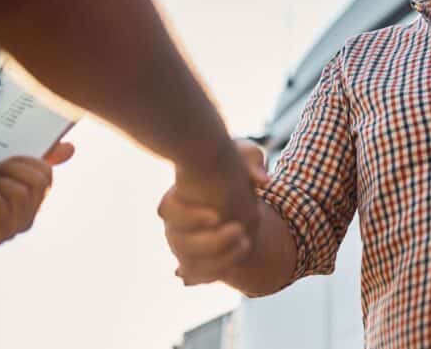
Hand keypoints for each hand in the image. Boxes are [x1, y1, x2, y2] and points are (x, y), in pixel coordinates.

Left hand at [0, 141, 74, 245]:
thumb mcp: (5, 165)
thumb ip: (39, 157)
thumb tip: (70, 148)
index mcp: (31, 200)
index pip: (45, 175)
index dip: (23, 162)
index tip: (2, 162)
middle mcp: (26, 219)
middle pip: (36, 183)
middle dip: (8, 170)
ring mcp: (12, 230)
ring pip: (20, 193)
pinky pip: (0, 204)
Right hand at [160, 138, 269, 285]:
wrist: (236, 194)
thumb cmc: (233, 168)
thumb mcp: (243, 155)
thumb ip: (251, 159)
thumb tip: (262, 180)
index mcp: (178, 195)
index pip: (168, 210)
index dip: (189, 217)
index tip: (218, 216)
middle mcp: (174, 223)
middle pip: (179, 243)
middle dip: (212, 243)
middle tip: (241, 229)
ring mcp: (181, 245)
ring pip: (189, 263)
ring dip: (219, 259)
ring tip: (246, 243)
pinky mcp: (193, 261)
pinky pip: (197, 275)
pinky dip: (215, 273)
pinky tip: (236, 261)